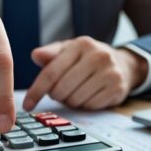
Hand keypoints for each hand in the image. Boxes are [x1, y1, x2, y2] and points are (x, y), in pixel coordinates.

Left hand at [23, 36, 147, 110]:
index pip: (51, 72)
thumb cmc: (88, 59)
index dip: (37, 91)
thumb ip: (51, 54)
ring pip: (75, 100)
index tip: (27, 105)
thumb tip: (35, 55)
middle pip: (62, 89)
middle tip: (60, 92)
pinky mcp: (117, 88)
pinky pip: (90, 106)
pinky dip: (85, 105)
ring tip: (76, 91)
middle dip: (56, 95)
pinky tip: (89, 95)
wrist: (123, 65)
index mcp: (81, 44)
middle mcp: (98, 56)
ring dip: (70, 101)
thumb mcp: (69, 51)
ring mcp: (110, 72)